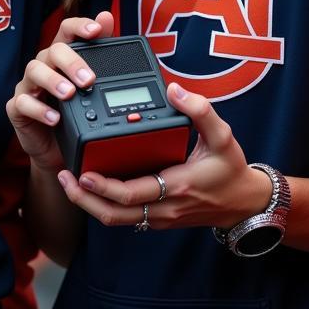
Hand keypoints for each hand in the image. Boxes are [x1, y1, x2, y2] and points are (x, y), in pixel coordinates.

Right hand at [5, 10, 114, 172]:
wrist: (57, 150)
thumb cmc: (73, 112)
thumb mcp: (90, 85)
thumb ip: (99, 52)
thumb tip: (107, 17)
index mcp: (61, 56)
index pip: (66, 30)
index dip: (79, 26)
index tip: (95, 30)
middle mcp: (44, 66)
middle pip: (53, 50)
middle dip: (71, 62)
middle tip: (88, 79)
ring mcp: (28, 86)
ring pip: (34, 70)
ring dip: (53, 81)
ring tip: (69, 94)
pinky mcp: (17, 108)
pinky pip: (22, 103)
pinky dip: (39, 110)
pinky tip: (54, 118)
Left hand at [55, 81, 272, 230]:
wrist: (244, 204)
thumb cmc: (232, 170)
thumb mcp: (224, 136)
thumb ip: (201, 111)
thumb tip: (175, 90)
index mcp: (175, 187)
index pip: (130, 194)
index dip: (102, 186)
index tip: (82, 171)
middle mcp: (163, 208)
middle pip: (113, 213)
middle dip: (83, 198)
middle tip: (63, 175)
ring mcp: (159, 217)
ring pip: (115, 219)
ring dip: (89, 203)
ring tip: (70, 179)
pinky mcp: (157, 218)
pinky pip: (125, 216)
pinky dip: (104, 203)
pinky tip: (93, 185)